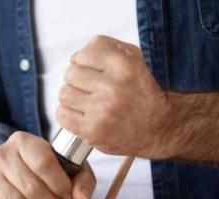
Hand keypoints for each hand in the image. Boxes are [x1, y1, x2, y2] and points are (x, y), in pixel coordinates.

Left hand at [56, 35, 168, 157]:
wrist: (157, 127)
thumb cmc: (140, 91)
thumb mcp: (133, 58)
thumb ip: (105, 47)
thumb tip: (75, 56)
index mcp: (124, 65)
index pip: (82, 54)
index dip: (83, 62)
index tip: (92, 71)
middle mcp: (113, 87)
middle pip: (70, 73)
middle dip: (77, 80)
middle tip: (90, 88)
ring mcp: (102, 110)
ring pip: (64, 94)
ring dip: (72, 97)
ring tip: (87, 102)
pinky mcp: (92, 130)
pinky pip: (62, 114)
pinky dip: (68, 114)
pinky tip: (82, 115)